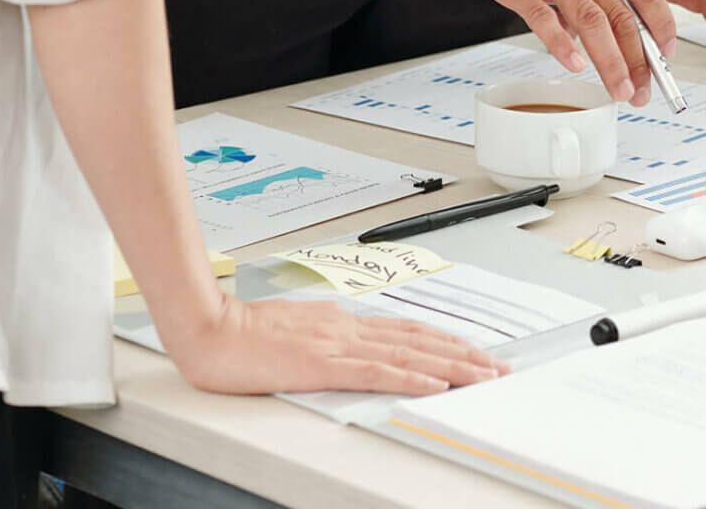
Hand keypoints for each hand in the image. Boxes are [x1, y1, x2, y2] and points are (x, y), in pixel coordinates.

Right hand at [164, 295, 507, 395]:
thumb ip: (325, 338)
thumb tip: (349, 346)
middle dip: (463, 354)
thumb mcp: (295, 330)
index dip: (444, 341)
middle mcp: (348, 328)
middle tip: (497, 367)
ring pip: (408, 354)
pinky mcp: (322, 365)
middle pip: (419, 340)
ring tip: (483, 376)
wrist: (208, 327)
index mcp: (342, 322)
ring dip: (450, 366)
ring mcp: (337, 345)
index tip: (474, 351)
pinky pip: (375, 372)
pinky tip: (434, 384)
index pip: (406, 331)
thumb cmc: (242, 332)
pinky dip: (410, 377)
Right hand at [422, 0, 675, 104]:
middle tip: (643, 89)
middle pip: (620, 12)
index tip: (667, 50)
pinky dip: (562, 43)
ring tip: (619, 89)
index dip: (661, 21)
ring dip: (610, 60)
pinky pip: (542, 17)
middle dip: (639, 58)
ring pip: (590, 19)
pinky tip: (575, 64)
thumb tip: (600, 14)